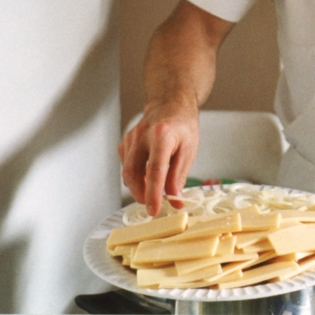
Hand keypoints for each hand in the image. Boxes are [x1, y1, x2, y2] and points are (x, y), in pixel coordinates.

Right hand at [118, 101, 198, 215]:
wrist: (171, 104)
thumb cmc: (183, 126)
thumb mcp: (189, 150)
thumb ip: (179, 176)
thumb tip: (175, 200)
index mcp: (162, 136)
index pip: (155, 171)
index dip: (153, 193)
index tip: (154, 210)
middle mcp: (142, 136)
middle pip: (133, 173)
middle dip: (141, 194)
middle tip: (152, 204)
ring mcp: (131, 138)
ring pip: (127, 171)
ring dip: (137, 186)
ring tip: (152, 190)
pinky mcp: (125, 142)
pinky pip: (126, 165)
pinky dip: (134, 175)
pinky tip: (145, 175)